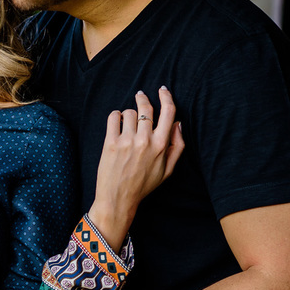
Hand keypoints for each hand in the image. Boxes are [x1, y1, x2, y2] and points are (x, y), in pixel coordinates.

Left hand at [90, 87, 184, 244]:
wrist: (119, 198)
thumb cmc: (144, 185)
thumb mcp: (168, 170)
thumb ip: (177, 146)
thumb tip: (178, 124)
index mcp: (162, 145)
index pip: (168, 112)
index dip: (166, 97)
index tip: (162, 90)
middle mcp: (145, 141)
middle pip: (147, 108)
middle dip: (144, 98)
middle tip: (140, 96)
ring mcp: (127, 141)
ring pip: (129, 112)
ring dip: (128, 113)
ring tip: (127, 122)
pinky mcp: (110, 143)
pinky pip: (113, 117)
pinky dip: (115, 116)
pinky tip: (116, 122)